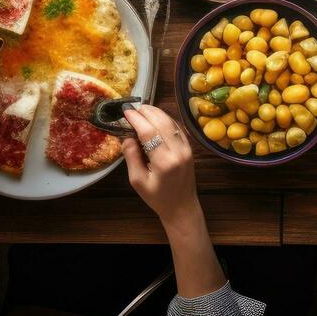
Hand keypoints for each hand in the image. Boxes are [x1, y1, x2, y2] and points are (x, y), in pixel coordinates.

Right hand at [120, 103, 201, 226]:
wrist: (182, 207)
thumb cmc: (157, 198)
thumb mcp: (138, 181)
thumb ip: (132, 157)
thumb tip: (127, 136)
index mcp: (164, 162)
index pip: (149, 133)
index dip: (137, 119)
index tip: (126, 112)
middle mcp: (178, 152)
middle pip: (162, 123)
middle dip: (147, 112)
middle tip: (133, 108)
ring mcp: (187, 148)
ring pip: (171, 123)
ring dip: (157, 113)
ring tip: (142, 110)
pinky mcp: (190, 148)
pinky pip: (177, 128)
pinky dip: (166, 119)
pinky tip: (156, 117)